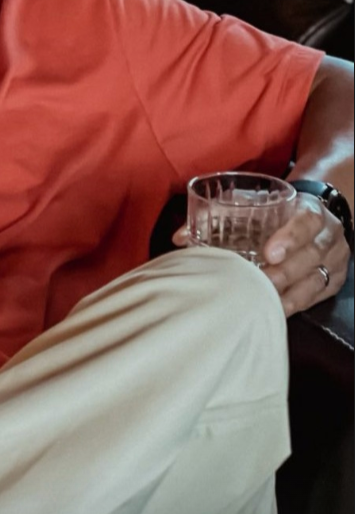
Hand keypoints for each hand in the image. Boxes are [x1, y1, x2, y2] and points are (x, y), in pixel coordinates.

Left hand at [172, 194, 349, 315]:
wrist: (310, 215)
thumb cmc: (274, 210)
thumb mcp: (252, 202)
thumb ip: (217, 214)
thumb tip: (179, 237)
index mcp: (310, 211)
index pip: (306, 223)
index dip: (289, 238)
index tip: (268, 253)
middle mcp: (328, 237)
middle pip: (311, 257)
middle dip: (284, 273)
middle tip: (260, 283)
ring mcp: (333, 262)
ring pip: (315, 282)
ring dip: (288, 295)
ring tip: (263, 302)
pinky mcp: (331, 283)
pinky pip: (315, 298)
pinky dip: (294, 306)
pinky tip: (274, 311)